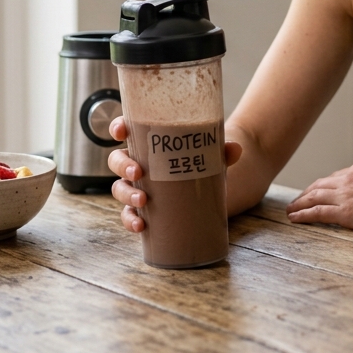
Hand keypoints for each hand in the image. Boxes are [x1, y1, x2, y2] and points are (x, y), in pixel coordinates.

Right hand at [106, 116, 242, 233]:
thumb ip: (222, 152)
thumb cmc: (202, 164)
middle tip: (138, 171)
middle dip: (122, 165)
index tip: (121, 131)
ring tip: (143, 200)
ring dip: (125, 194)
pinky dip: (130, 220)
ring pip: (119, 188)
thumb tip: (235, 149)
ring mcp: (139, 187)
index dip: (118, 127)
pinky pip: (129, 214)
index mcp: (149, 144)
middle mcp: (139, 164)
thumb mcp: (212, 156)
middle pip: (117, 160)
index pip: (126, 130)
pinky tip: (140, 225)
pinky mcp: (146, 209)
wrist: (211, 189)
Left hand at [285, 163, 352, 233]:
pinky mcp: (344, 212)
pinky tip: (294, 218)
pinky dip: (303, 215)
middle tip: (295, 202)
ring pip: (313, 198)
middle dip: (304, 194)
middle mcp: (347, 179)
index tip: (312, 193)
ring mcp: (344, 195)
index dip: (319, 187)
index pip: (332, 178)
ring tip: (289, 211)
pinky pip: (316, 212)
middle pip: (318, 186)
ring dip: (298, 204)